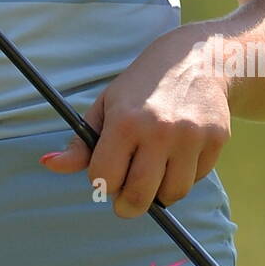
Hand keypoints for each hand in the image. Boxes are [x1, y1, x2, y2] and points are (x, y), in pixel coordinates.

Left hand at [39, 28, 230, 216]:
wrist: (196, 59)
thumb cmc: (141, 88)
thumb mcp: (106, 106)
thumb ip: (80, 142)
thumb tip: (48, 164)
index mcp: (125, 122)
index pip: (104, 178)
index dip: (101, 181)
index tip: (106, 174)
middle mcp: (159, 131)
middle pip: (138, 196)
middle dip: (127, 206)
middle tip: (126, 200)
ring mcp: (190, 136)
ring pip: (172, 194)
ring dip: (159, 193)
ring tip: (153, 172)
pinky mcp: (216, 139)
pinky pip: (195, 179)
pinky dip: (183, 176)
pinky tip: (178, 154)